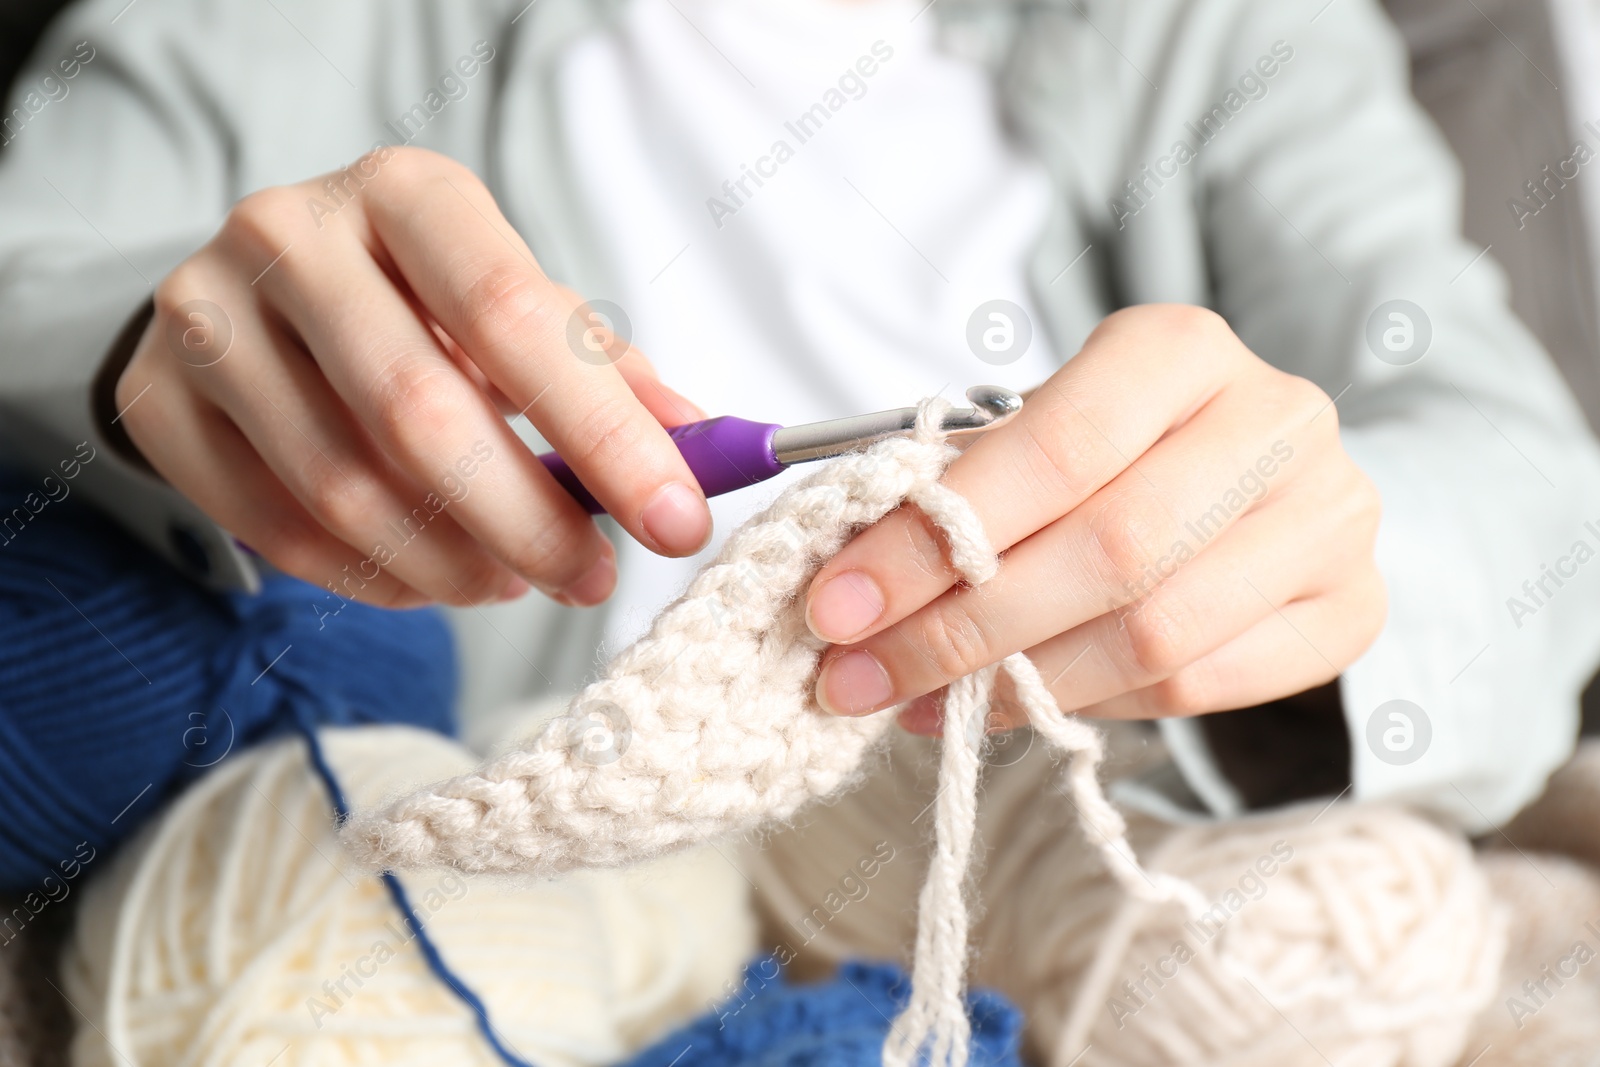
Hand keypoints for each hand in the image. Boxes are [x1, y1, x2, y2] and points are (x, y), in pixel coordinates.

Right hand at [116, 147, 711, 607]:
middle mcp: (292, 236)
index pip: (513, 313)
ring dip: (452, 563)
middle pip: (419, 412)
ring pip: (343, 487)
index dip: (603, 432)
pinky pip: (278, 531)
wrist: (255, 297)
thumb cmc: (416, 304)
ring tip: (512, 581)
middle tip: (589, 578)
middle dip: (527, 520)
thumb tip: (705, 446)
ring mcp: (208, 318)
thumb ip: (602, 371)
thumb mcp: (513, 305)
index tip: (675, 521)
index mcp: (406, 194)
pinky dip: (374, 578)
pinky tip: (430, 578)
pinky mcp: (159, 402)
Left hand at [804, 305, 1384, 731]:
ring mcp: (1330, 518)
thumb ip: (956, 489)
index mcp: (1181, 348)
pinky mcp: (1350, 608)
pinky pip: (1201, 685)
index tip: (836, 605)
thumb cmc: (1114, 448)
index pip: (1054, 448)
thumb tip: (843, 592)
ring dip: (1016, 685)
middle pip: (1110, 551)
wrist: (1258, 470)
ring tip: (916, 706)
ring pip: (1158, 633)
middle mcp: (1276, 421)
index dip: (934, 539)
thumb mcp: (1035, 431)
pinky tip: (1009, 707)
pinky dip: (1088, 704)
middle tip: (858, 678)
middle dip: (960, 630)